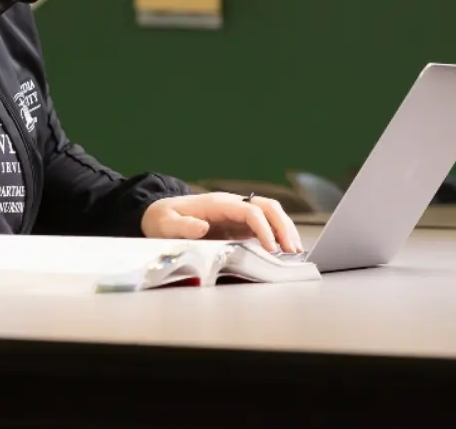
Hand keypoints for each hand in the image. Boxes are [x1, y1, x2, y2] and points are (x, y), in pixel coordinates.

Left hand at [141, 193, 303, 253]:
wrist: (159, 214)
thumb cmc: (162, 219)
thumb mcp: (165, 224)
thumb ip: (181, 226)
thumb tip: (202, 228)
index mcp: (218, 204)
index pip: (250, 210)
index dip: (263, 228)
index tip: (271, 248)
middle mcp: (232, 205)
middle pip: (267, 207)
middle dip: (283, 227)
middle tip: (292, 251)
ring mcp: (237, 214)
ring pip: (270, 213)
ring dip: (285, 229)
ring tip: (295, 251)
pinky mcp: (238, 225)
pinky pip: (264, 225)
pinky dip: (277, 235)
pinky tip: (284, 250)